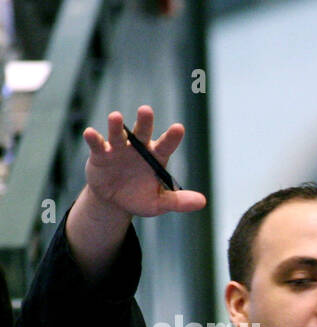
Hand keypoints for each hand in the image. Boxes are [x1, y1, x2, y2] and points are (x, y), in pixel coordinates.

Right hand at [82, 107, 206, 219]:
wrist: (115, 201)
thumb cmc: (140, 197)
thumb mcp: (160, 203)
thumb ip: (179, 201)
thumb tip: (202, 202)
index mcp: (156, 158)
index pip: (166, 145)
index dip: (172, 137)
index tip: (178, 128)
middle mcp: (138, 149)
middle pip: (142, 132)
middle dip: (144, 121)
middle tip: (146, 110)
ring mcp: (119, 149)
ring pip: (118, 134)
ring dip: (116, 126)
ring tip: (116, 116)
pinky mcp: (100, 154)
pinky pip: (97, 144)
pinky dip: (93, 138)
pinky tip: (90, 133)